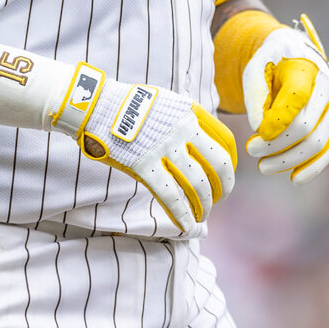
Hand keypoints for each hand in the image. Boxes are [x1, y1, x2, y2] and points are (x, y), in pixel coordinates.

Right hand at [50, 63, 235, 232]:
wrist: (96, 105)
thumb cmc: (129, 105)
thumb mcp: (166, 101)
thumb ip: (186, 118)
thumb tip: (202, 141)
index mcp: (190, 112)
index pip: (226, 142)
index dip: (232, 164)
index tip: (228, 176)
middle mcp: (183, 129)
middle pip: (219, 164)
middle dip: (224, 187)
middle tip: (220, 198)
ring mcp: (164, 148)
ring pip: (198, 184)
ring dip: (204, 205)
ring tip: (202, 215)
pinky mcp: (144, 165)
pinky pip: (171, 196)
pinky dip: (182, 214)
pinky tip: (187, 226)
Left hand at [243, 15, 328, 183]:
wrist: (293, 55)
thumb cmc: (270, 63)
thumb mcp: (255, 69)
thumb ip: (255, 94)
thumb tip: (258, 128)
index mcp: (306, 68)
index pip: (296, 98)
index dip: (276, 121)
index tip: (255, 134)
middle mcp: (327, 87)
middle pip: (305, 125)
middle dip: (276, 144)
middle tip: (250, 150)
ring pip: (317, 142)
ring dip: (289, 159)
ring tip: (263, 166)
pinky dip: (313, 167)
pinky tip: (295, 179)